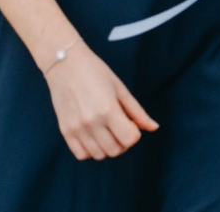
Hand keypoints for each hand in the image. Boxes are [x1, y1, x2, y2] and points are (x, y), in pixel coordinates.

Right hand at [44, 43, 157, 159]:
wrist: (65, 64)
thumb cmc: (96, 72)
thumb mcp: (121, 89)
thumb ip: (137, 112)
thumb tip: (154, 128)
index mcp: (108, 110)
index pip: (129, 139)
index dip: (135, 133)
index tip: (130, 122)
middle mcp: (91, 123)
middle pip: (115, 150)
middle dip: (123, 142)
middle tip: (120, 127)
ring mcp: (76, 129)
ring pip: (99, 155)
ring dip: (108, 147)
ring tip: (107, 130)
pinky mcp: (65, 131)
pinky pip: (81, 154)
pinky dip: (91, 150)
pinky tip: (94, 135)